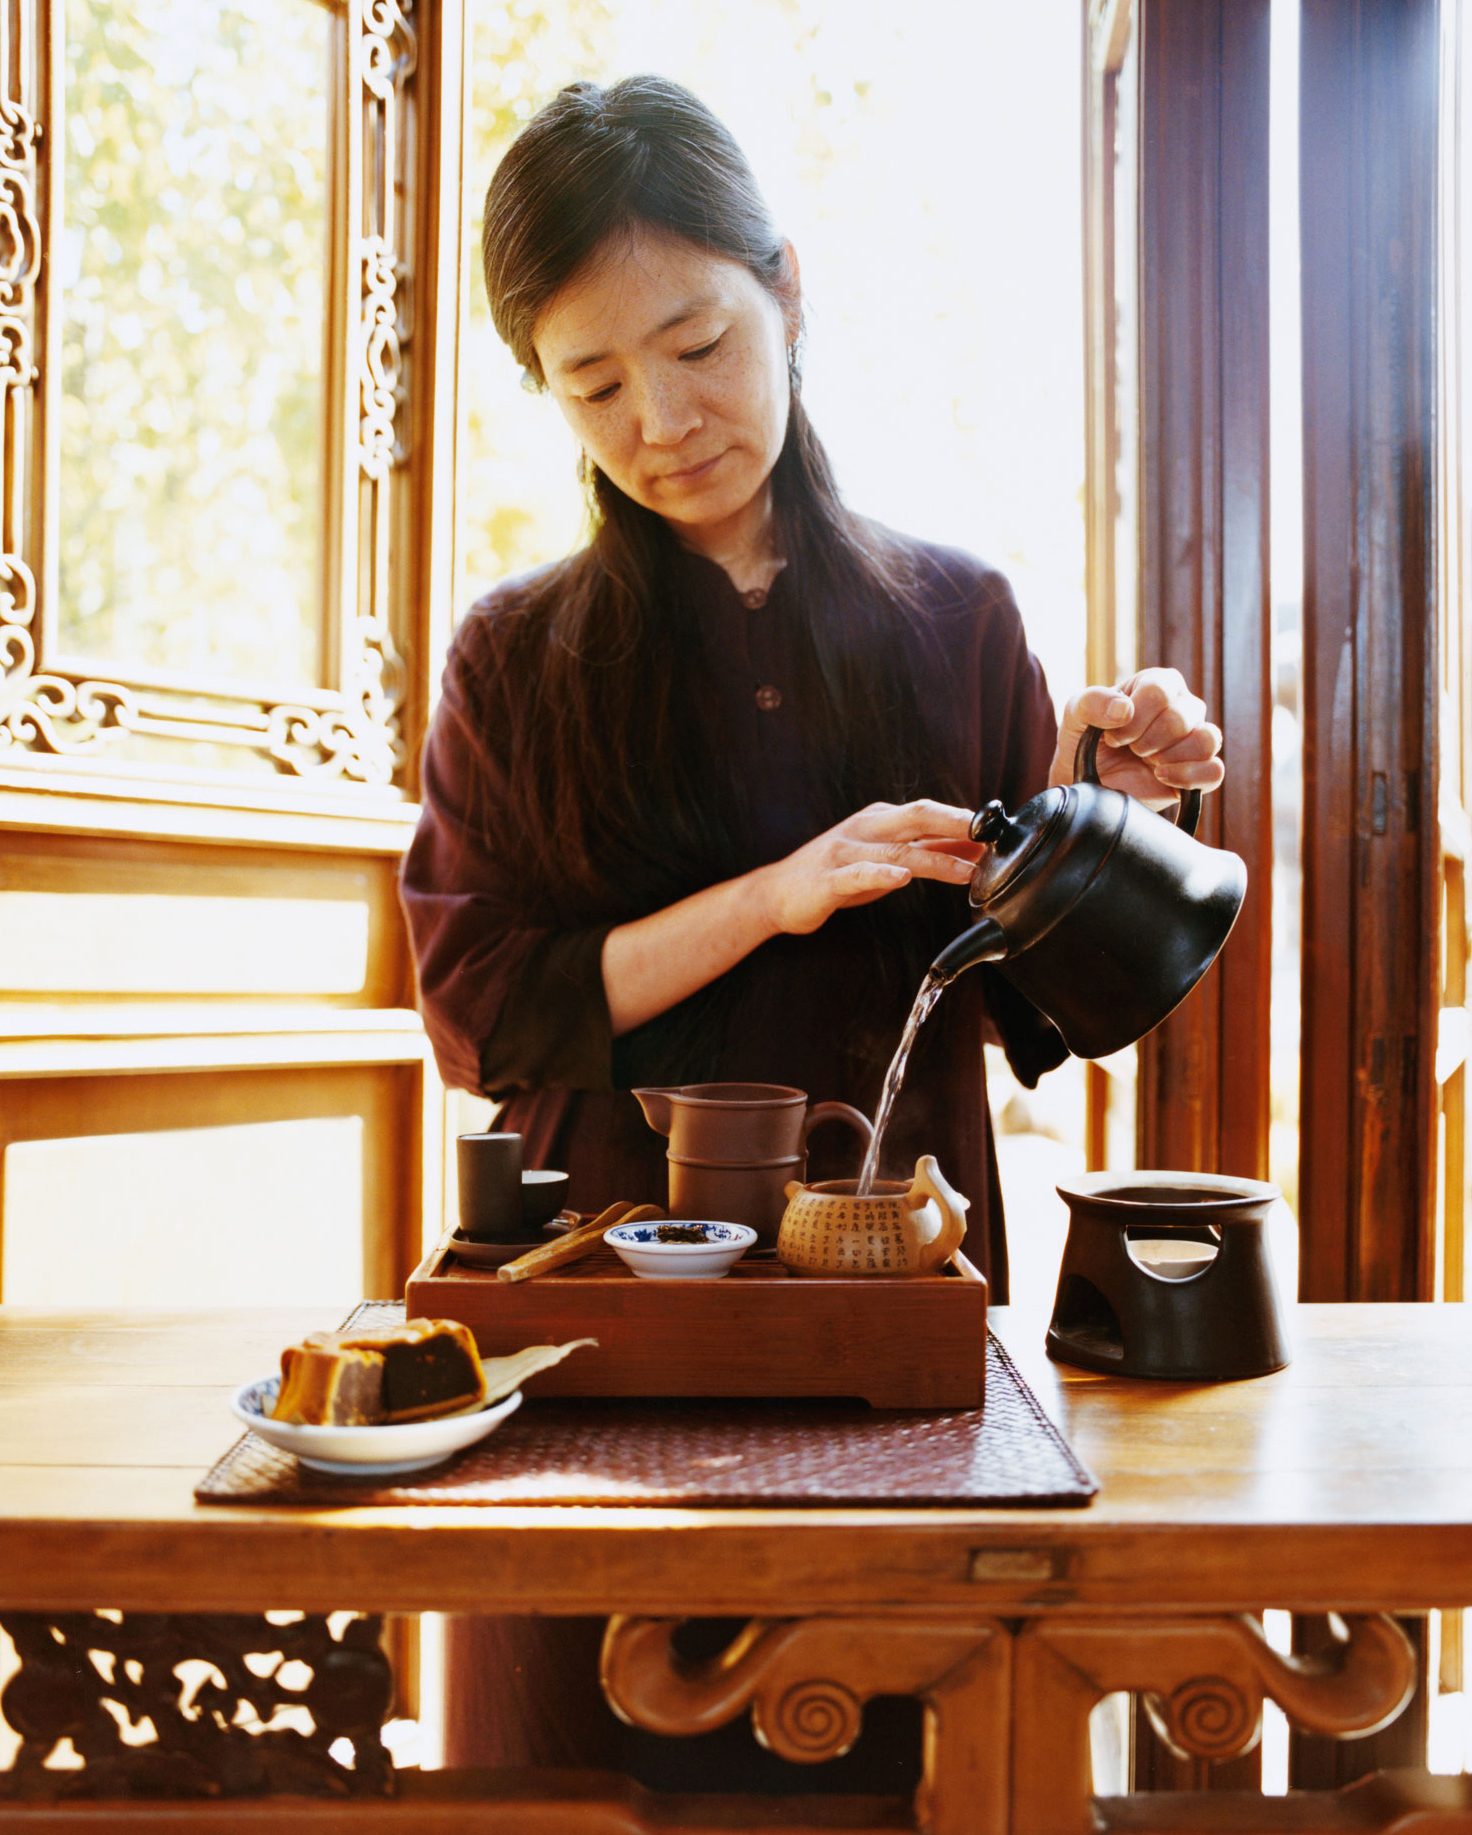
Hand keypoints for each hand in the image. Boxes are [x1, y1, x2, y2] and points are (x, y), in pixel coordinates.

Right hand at [757, 799, 977, 935]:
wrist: (776, 893)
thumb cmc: (837, 874)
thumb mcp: (887, 857)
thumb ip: (928, 848)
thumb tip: (975, 843)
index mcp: (880, 820)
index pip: (929, 813)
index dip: (965, 820)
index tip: (1000, 830)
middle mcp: (865, 828)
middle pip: (917, 816)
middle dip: (956, 822)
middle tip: (990, 833)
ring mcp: (844, 851)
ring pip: (896, 850)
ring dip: (935, 858)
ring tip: (967, 870)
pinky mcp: (827, 880)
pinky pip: (857, 874)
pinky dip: (881, 875)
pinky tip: (901, 879)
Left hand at [1049, 668, 1224, 811]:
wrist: (1089, 780)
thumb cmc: (1085, 739)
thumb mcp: (1075, 714)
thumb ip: (1092, 702)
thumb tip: (1124, 710)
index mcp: (1158, 684)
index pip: (1160, 691)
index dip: (1135, 717)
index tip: (1114, 734)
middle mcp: (1184, 707)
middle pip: (1181, 718)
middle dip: (1146, 740)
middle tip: (1130, 749)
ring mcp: (1194, 739)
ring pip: (1206, 740)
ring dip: (1167, 757)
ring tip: (1148, 762)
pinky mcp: (1199, 772)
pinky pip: (1214, 771)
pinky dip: (1188, 777)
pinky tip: (1161, 776)